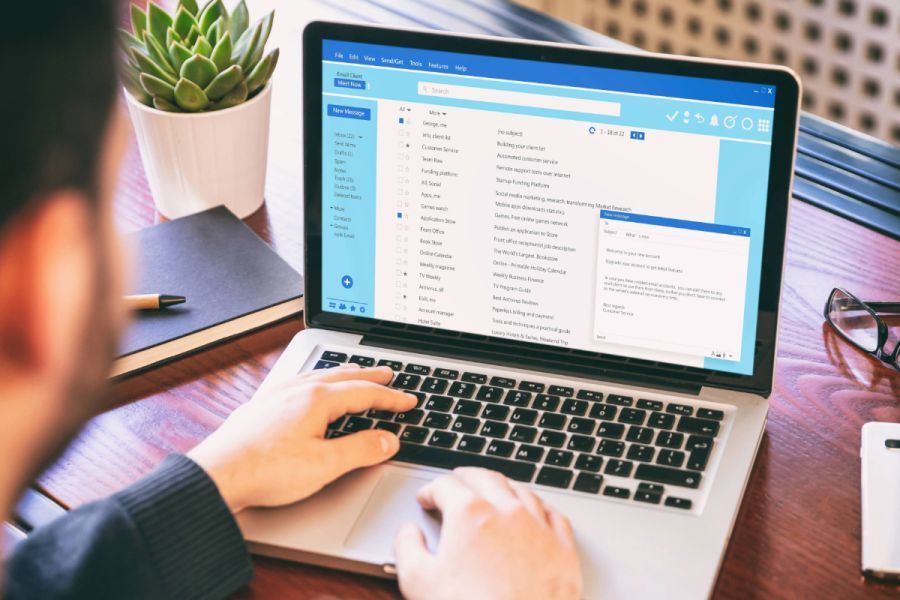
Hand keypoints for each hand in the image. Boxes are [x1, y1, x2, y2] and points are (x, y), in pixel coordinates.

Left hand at [188, 364, 416, 512]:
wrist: (216, 476)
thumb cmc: (265, 471)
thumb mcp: (325, 466)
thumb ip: (361, 450)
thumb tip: (388, 440)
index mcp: (317, 400)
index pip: (365, 393)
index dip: (391, 397)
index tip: (409, 400)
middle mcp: (296, 390)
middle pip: (342, 376)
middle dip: (369, 376)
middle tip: (388, 374)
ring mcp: (276, 396)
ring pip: (317, 376)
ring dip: (342, 374)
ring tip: (353, 374)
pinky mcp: (260, 407)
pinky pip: (296, 383)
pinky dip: (315, 381)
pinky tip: (309, 389)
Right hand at [394, 467, 581, 599]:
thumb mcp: (418, 581)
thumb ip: (407, 548)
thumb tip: (408, 533)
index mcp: (470, 513)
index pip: (445, 486)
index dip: (431, 490)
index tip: (427, 498)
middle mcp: (507, 511)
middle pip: (485, 478)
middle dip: (466, 478)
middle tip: (456, 482)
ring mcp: (538, 527)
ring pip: (520, 491)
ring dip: (502, 487)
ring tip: (493, 491)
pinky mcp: (563, 548)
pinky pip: (552, 514)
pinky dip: (538, 506)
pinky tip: (535, 511)